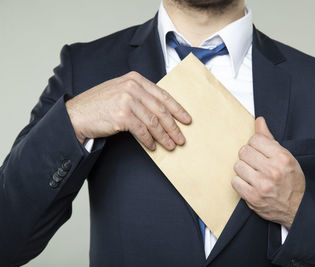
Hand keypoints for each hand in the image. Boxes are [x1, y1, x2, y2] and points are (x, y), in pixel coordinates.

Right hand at [65, 71, 191, 150]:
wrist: (76, 115)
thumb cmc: (99, 105)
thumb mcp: (121, 92)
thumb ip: (140, 96)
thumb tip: (162, 112)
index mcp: (135, 79)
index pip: (162, 95)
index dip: (177, 109)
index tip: (187, 119)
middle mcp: (132, 87)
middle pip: (160, 109)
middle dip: (173, 126)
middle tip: (181, 138)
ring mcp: (126, 100)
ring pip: (153, 121)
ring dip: (163, 136)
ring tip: (170, 145)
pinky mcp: (121, 115)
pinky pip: (142, 131)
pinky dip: (149, 141)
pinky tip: (152, 147)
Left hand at [231, 117, 304, 228]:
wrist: (298, 207)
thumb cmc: (292, 180)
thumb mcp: (286, 156)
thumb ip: (269, 139)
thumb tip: (259, 121)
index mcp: (282, 157)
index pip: (255, 139)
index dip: (255, 144)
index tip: (259, 151)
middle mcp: (272, 170)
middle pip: (244, 151)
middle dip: (248, 156)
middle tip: (256, 164)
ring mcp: (262, 185)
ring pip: (238, 166)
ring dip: (243, 169)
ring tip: (253, 174)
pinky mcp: (253, 198)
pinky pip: (235, 182)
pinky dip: (240, 182)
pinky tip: (249, 183)